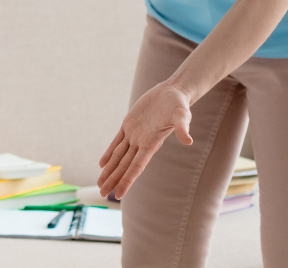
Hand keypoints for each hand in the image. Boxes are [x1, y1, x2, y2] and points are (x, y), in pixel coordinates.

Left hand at [97, 82, 193, 199]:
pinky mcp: (129, 124)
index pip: (136, 167)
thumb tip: (188, 140)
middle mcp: (141, 143)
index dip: (126, 180)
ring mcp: (134, 134)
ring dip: (109, 170)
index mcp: (151, 144)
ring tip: (100, 183)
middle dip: (113, 180)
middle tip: (102, 193)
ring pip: (118, 156)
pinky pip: (116, 141)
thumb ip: (182, 127)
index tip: (118, 194)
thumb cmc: (179, 104)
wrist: (172, 92)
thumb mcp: (181, 115)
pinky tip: (102, 163)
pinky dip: (109, 152)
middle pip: (124, 166)